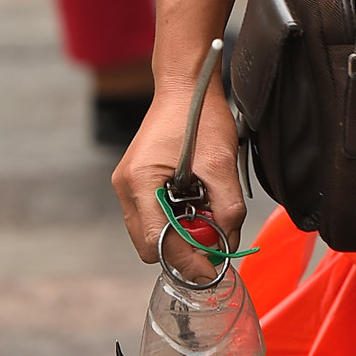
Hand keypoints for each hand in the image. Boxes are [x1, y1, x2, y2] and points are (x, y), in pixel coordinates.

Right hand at [114, 80, 244, 263]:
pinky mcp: (136, 182)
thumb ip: (227, 206)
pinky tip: (197, 206)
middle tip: (215, 246)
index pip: (157, 243)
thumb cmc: (199, 115)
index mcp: (139, 182)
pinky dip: (175, 220)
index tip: (213, 270)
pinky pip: (153, 216)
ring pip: (151, 234)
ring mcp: (128, 185)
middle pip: (149, 245)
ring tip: (208, 220)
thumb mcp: (220, 162)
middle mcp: (125, 187)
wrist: (185, 85)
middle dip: (182, 251)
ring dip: (179, 236)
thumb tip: (230, 241)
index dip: (187, 261)